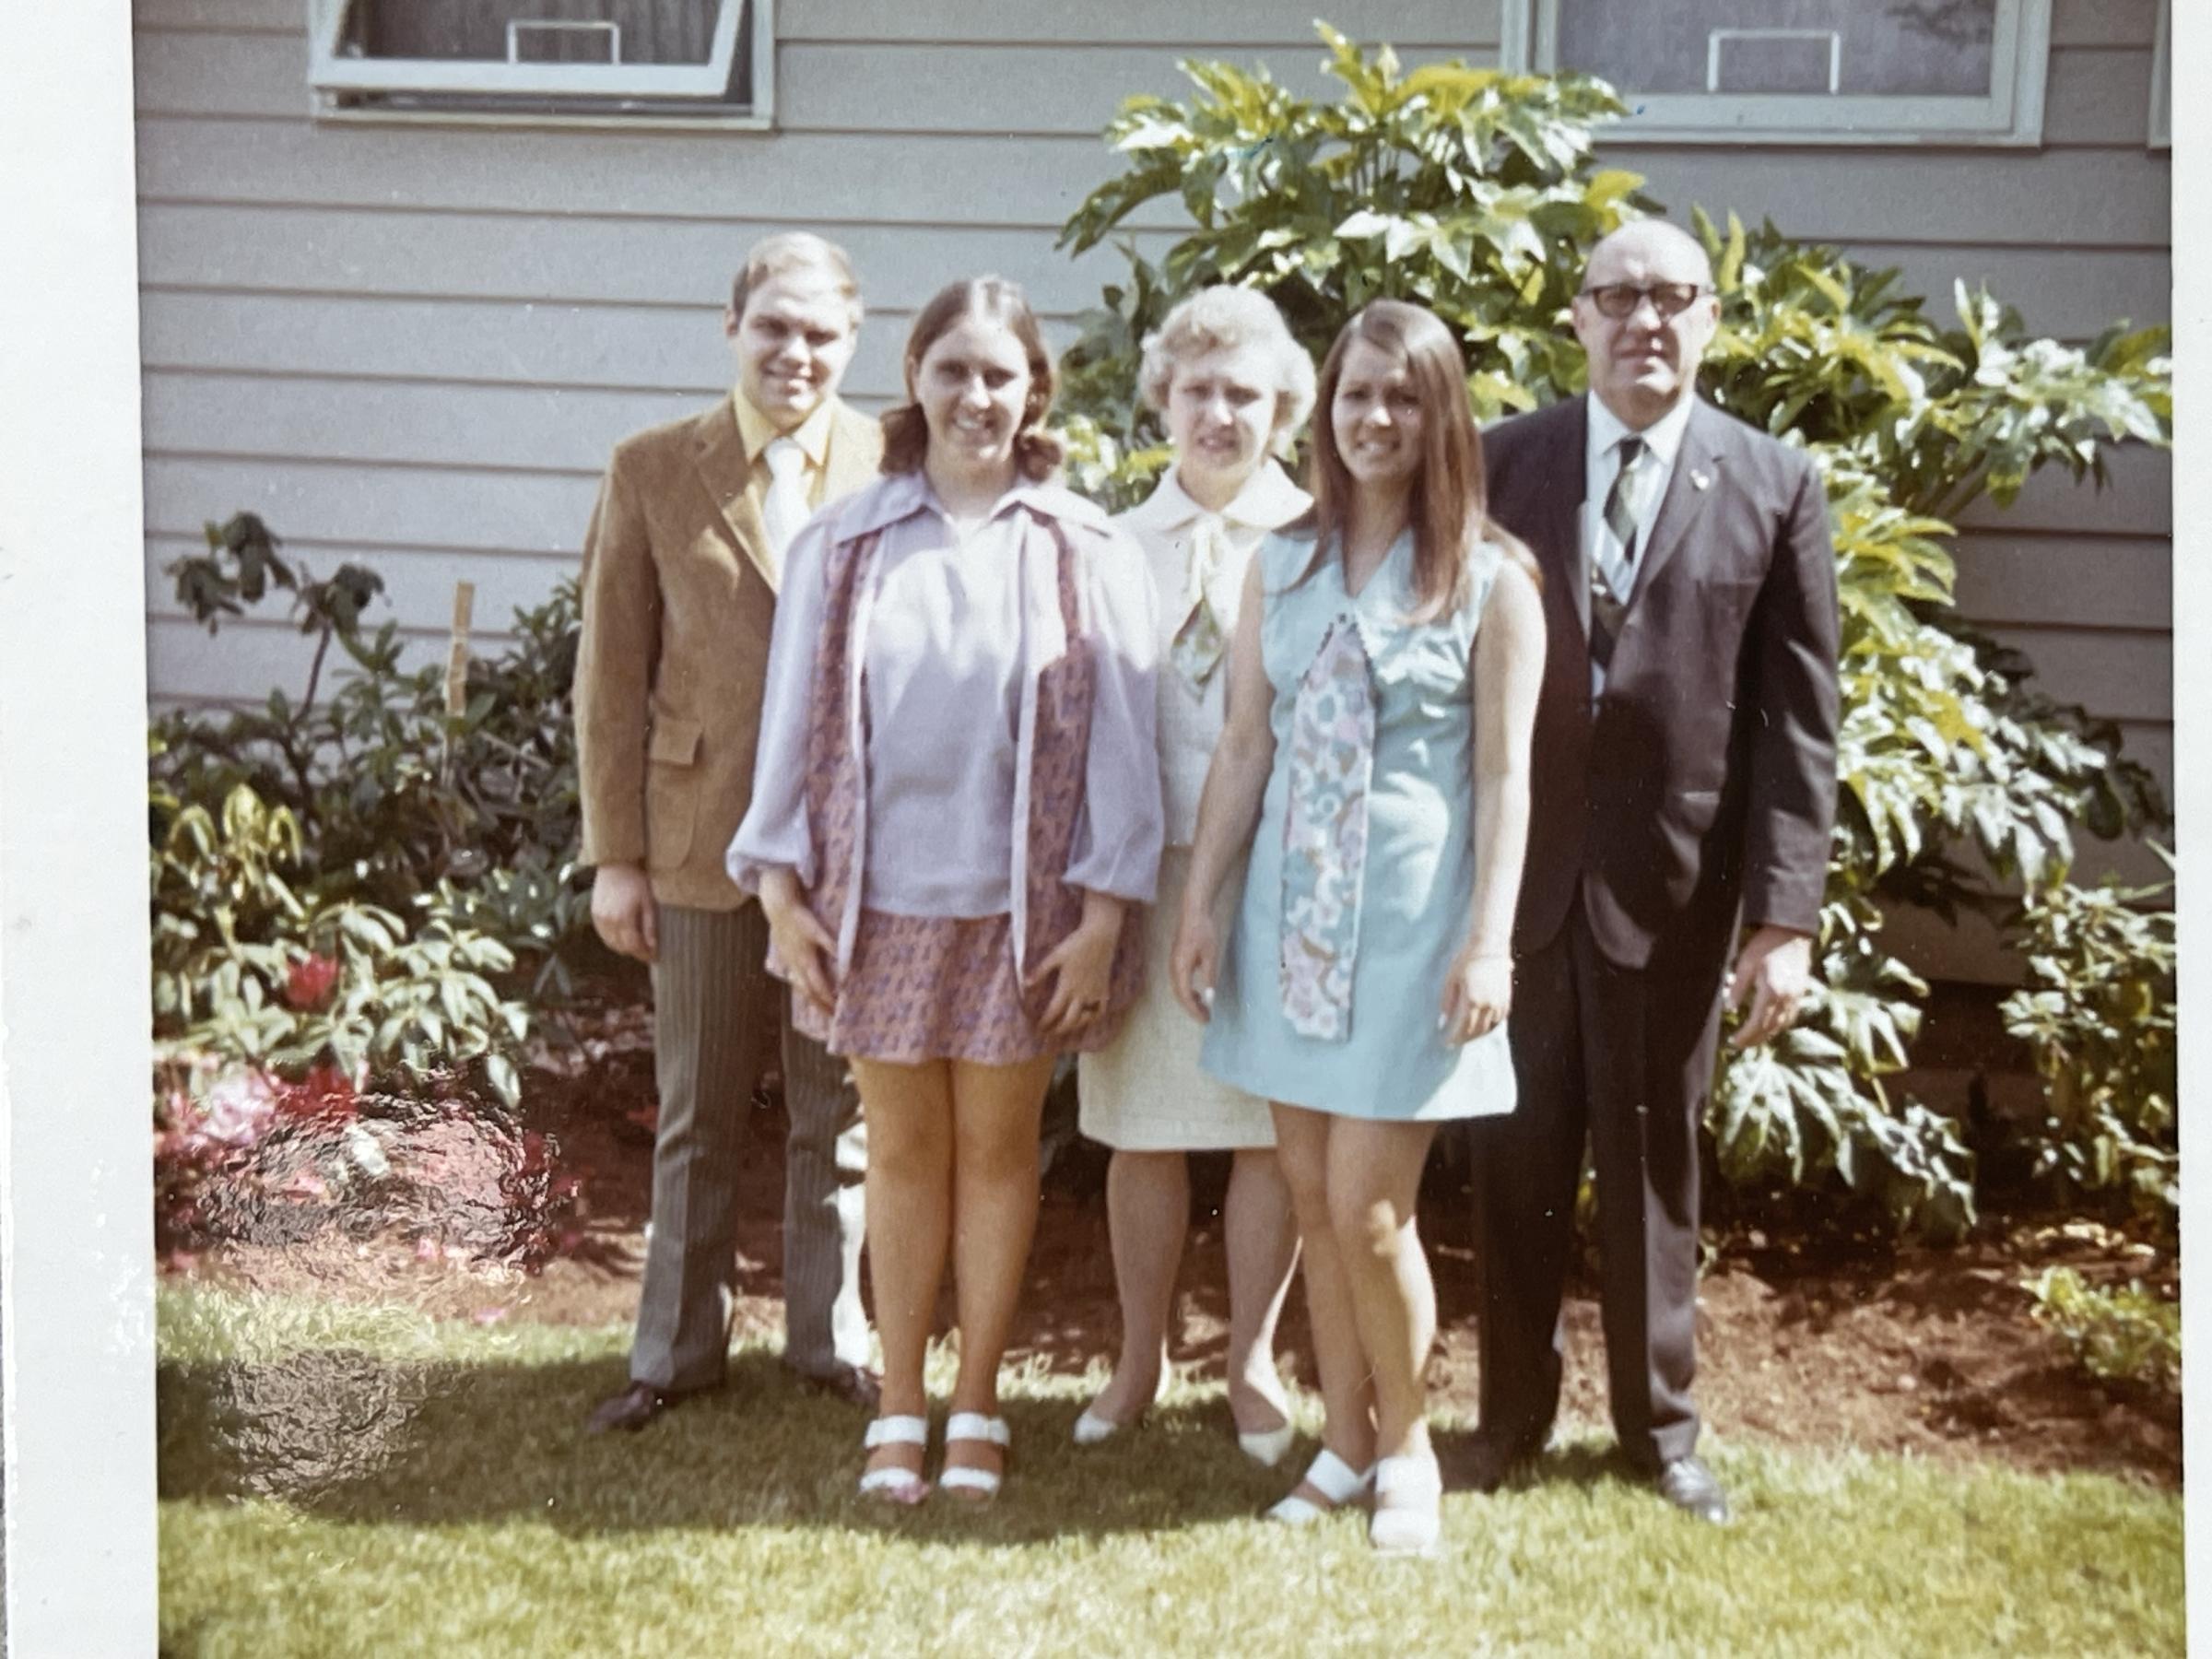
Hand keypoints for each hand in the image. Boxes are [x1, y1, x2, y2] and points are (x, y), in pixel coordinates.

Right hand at [591, 863, 657, 962]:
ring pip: (612, 944)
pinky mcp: (594, 915)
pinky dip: (613, 940)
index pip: (634, 946)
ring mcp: (599, 919)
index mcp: (624, 919)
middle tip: (648, 949)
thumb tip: (653, 947)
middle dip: (636, 951)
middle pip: (622, 948)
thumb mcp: (649, 902)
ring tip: (637, 942)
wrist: (615, 865)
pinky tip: (623, 935)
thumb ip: (650, 926)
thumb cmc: (636, 881)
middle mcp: (609, 922)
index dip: (645, 954)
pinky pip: (604, 936)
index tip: (655, 956)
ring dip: (624, 947)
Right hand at [759, 867, 837, 1014]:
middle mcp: (796, 966)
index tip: (837, 1010)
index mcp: (805, 961)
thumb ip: (832, 946)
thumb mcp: (818, 931)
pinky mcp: (786, 958)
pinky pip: (795, 979)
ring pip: (800, 987)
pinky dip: (803, 988)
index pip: (818, 987)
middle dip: (820, 1005)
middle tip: (830, 1017)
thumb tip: (846, 961)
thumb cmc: (800, 919)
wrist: (779, 909)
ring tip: (820, 1008)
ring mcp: (789, 963)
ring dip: (810, 999)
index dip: (827, 1000)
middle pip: (808, 992)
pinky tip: (806, 989)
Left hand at [1028, 898, 1123, 1042]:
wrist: (1100, 936)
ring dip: (1074, 1026)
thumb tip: (1025, 985)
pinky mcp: (1104, 989)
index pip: (1054, 1011)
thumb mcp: (1055, 956)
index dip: (1045, 1021)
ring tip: (1065, 1027)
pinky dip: (1093, 1017)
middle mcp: (1082, 993)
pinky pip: (1100, 1010)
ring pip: (1085, 1018)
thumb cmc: (1075, 944)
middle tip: (1049, 1033)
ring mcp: (1095, 993)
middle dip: (1058, 1029)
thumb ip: (1041, 971)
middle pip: (1070, 1020)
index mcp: (1068, 986)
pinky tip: (1086, 1017)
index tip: (1038, 1027)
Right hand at [1168, 903, 1219, 1024]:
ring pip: (1178, 989)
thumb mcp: (1211, 955)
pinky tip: (1199, 993)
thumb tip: (1210, 999)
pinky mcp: (1176, 959)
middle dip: (1192, 1008)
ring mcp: (1173, 963)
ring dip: (1190, 1000)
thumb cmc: (1204, 931)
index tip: (1206, 1020)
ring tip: (1204, 1008)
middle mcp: (1173, 967)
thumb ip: (1209, 977)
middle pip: (1179, 995)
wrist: (1194, 911)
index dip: (1195, 1010)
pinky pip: (1179, 981)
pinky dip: (1188, 991)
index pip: (1185, 996)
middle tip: (1206, 1018)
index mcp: (1181, 968)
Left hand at [1440, 944, 1511, 1044]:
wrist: (1489, 945)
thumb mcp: (1450, 980)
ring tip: (1466, 1035)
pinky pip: (1498, 1020)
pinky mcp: (1506, 999)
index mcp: (1472, 1000)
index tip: (1445, 1043)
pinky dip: (1489, 1026)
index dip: (1453, 1038)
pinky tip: (1482, 1026)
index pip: (1462, 1028)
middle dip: (1464, 1038)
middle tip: (1454, 1042)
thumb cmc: (1466, 959)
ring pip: (1488, 1027)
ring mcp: (1499, 1003)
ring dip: (1477, 1034)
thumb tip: (1443, 1022)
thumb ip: (1447, 1003)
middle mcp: (1488, 1005)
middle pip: (1476, 1031)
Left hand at [1725, 925, 1812, 1049]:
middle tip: (1740, 1045)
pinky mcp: (1801, 992)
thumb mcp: (1745, 964)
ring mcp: (1796, 996)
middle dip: (1755, 1040)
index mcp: (1771, 992)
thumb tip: (1730, 1009)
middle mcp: (1786, 998)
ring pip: (1782, 1025)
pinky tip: (1770, 1025)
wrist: (1792, 932)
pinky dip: (1779, 1025)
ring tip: (1752, 1038)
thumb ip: (1737, 988)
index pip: (1757, 1024)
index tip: (1733, 1042)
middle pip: (1770, 1029)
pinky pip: (1791, 1016)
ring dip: (1767, 1035)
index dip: (1745, 1036)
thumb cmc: (1765, 945)